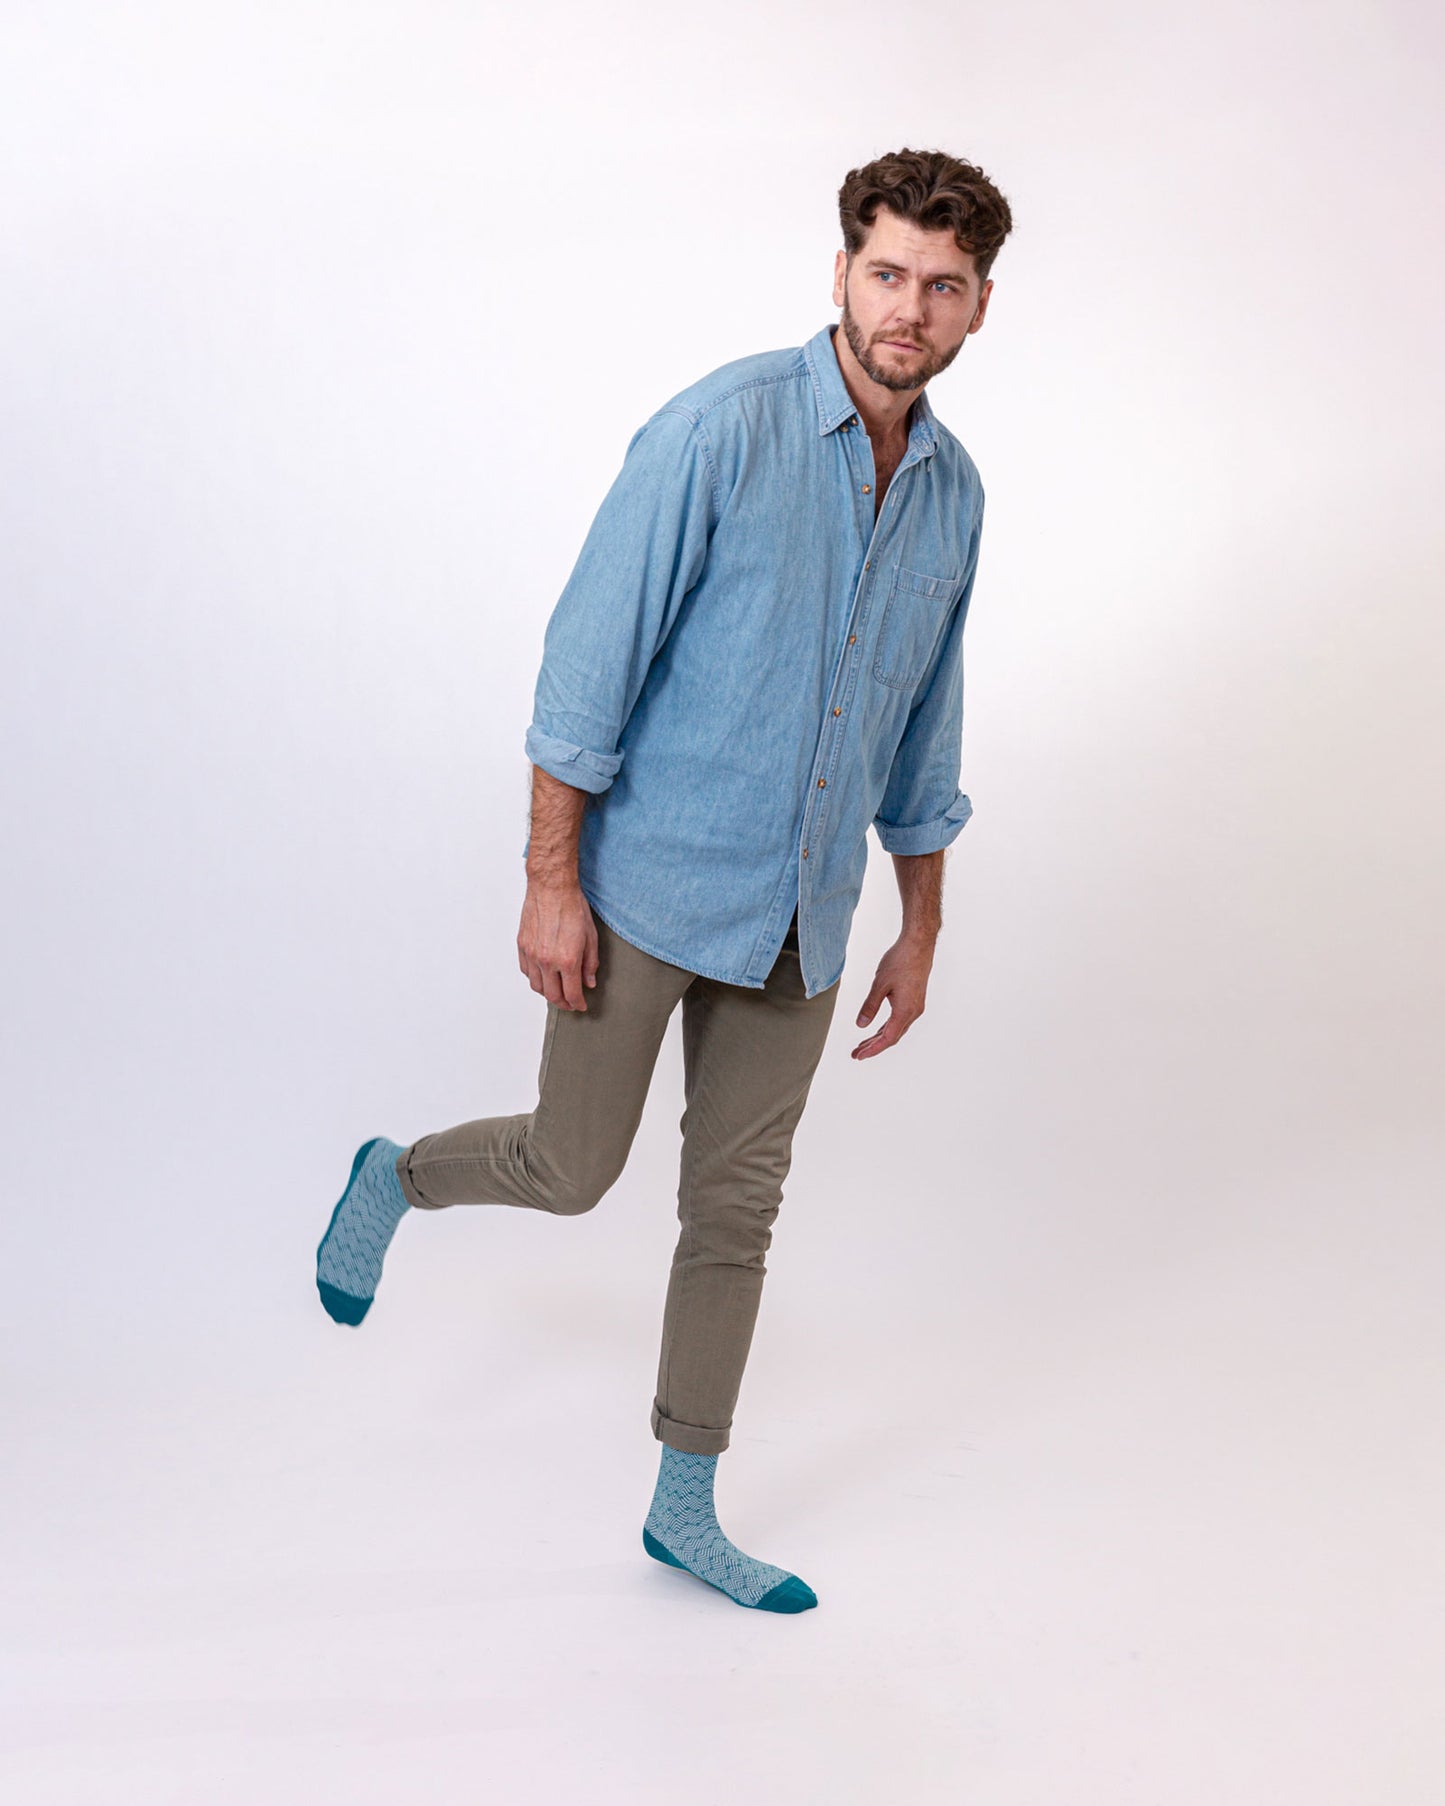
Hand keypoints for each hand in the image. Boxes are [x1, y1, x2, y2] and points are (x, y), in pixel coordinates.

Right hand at [518, 882, 598, 1009]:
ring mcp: (532, 954)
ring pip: (537, 986)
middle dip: (564, 1003)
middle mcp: (547, 961)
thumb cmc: (573, 907)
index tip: (581, 1006)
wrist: (552, 887)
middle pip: (552, 995)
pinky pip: (526, 971)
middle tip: (570, 1003)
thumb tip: (589, 982)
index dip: (578, 1004)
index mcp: (567, 960)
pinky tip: (544, 976)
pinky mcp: (522, 946)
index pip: (572, 994)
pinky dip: (535, 978)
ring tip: (557, 991)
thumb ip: (590, 963)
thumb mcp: (591, 937)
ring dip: (548, 993)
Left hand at [851, 932, 934, 1058]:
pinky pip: (900, 1020)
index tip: (859, 1056)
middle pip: (892, 1037)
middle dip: (873, 1046)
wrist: (918, 944)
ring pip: (896, 1029)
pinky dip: (887, 1027)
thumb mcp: (879, 984)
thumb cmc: (900, 961)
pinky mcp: (915, 1000)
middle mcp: (913, 1012)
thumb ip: (870, 1006)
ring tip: (863, 1044)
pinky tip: (878, 1030)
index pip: (888, 1038)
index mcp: (905, 1011)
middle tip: (856, 1053)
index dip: (872, 1049)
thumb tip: (860, 1025)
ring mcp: (916, 1006)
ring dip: (880, 1038)